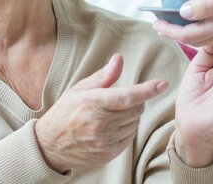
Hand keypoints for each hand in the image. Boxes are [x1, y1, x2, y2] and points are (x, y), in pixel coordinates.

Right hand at [35, 54, 167, 172]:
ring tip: (112, 113)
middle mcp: (100, 124)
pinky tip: (112, 125)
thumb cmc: (65, 111)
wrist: (50, 143)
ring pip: (134, 123)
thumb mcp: (80, 89)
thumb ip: (104, 76)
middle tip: (120, 98)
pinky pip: (129, 137)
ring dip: (130, 115)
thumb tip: (119, 59)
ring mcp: (104, 141)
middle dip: (135, 100)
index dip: (147, 90)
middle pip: (135, 109)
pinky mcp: (108, 154)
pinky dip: (127, 129)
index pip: (126, 96)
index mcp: (93, 104)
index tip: (162, 84)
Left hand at [154, 0, 212, 45]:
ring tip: (174, 23)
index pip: (186, 34)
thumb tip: (182, 11)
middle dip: (174, 32)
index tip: (155, 22)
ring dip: (186, 31)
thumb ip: (207, 5)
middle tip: (160, 24)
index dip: (169, 29)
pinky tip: (198, 22)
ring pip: (204, 38)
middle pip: (193, 38)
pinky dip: (200, 30)